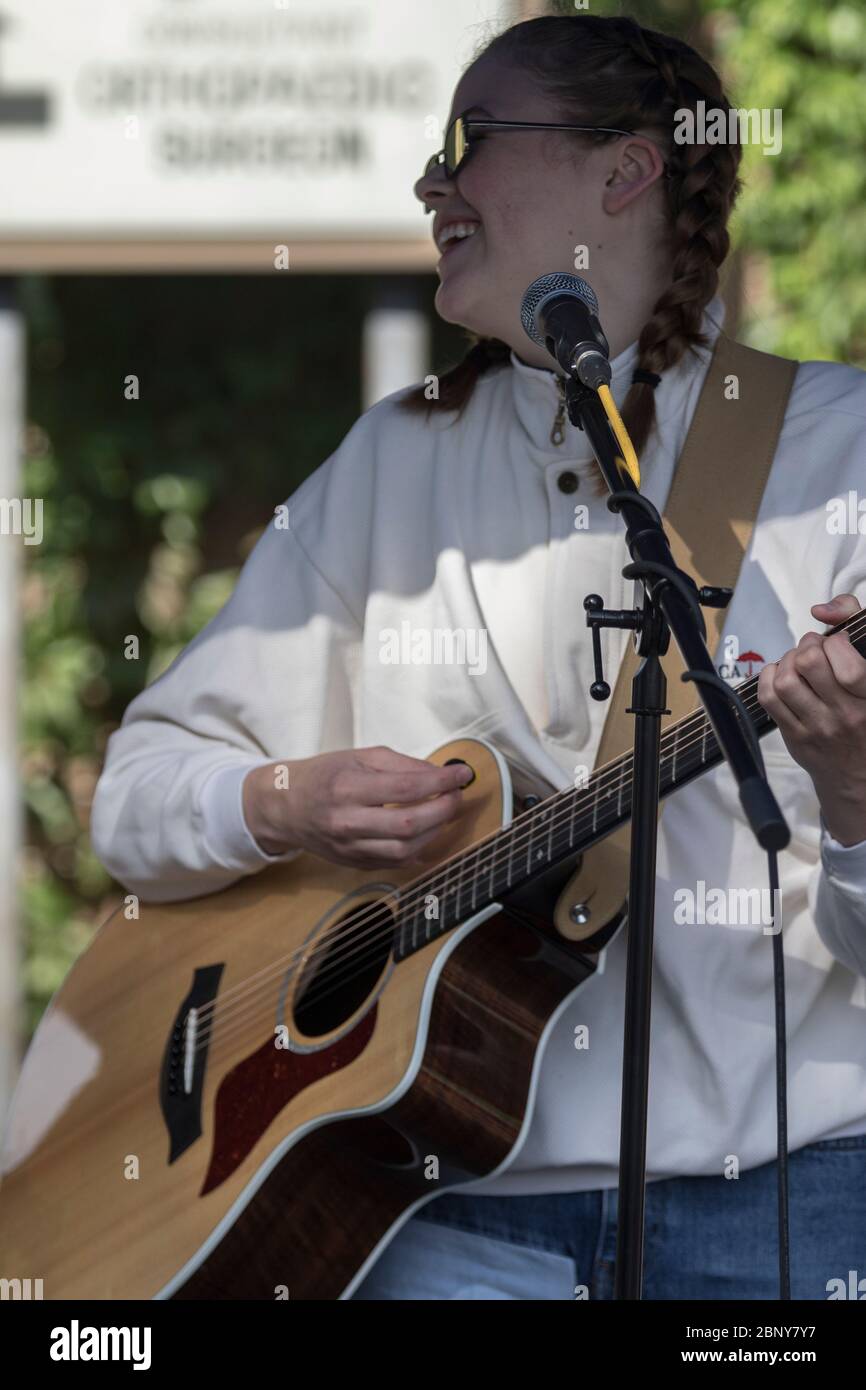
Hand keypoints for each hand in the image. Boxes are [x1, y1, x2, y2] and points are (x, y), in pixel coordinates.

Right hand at [242, 745, 473, 868]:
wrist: (284, 807)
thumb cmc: (325, 775)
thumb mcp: (360, 757)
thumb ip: (402, 765)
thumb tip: (441, 775)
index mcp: (347, 788)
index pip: (406, 787)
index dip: (441, 782)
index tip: (462, 774)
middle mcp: (347, 822)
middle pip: (409, 824)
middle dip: (444, 810)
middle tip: (456, 796)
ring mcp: (350, 848)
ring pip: (406, 850)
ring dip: (435, 832)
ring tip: (443, 812)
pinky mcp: (354, 864)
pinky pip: (396, 863)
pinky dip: (418, 848)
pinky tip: (426, 832)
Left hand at [756, 593, 865, 845]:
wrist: (861, 779)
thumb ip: (860, 631)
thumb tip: (823, 609)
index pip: (849, 664)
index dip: (837, 641)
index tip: (839, 642)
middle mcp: (845, 715)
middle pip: (810, 663)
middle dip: (809, 645)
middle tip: (815, 648)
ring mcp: (817, 729)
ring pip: (786, 680)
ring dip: (789, 661)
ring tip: (799, 662)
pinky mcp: (794, 737)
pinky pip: (769, 699)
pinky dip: (770, 678)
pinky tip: (782, 676)